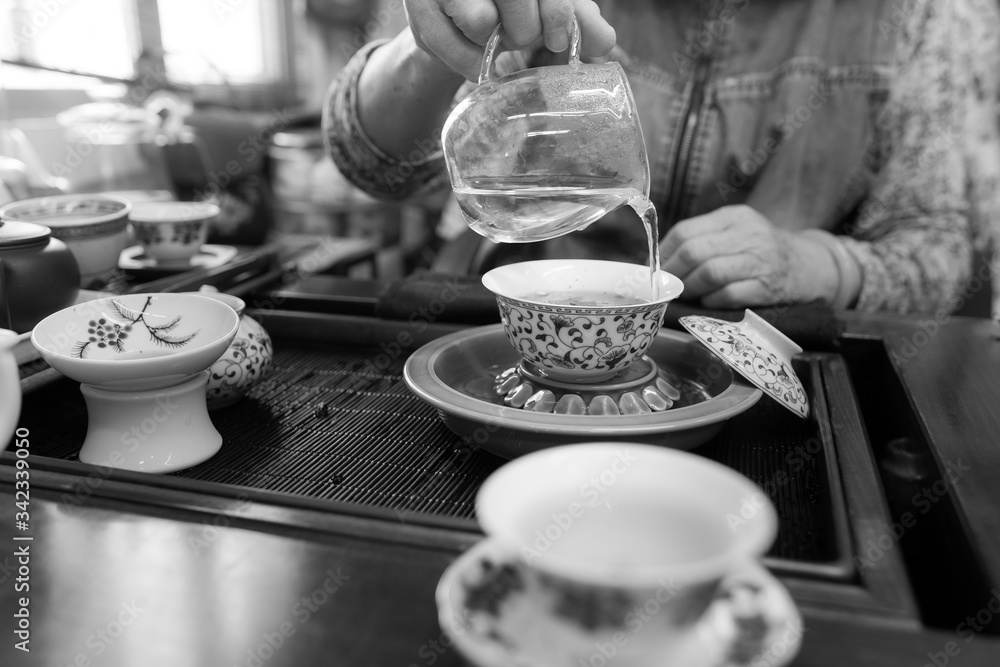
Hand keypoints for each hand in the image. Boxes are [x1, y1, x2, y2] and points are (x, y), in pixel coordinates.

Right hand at [404, 0, 615, 80]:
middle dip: (525, 29)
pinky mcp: (417, 3)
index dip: (557, 11)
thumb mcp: (547, 4)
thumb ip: (577, 19)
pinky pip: (448, 44)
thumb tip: (605, 42)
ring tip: (493, 36)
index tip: (557, 39)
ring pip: (481, 22)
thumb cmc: (508, 4)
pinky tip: (477, 57)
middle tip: (521, 36)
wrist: (453, 13)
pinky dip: (469, 60)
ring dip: (494, 42)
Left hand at [659, 205, 840, 308]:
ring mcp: (760, 260)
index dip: (663, 254)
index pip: (685, 232)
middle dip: (673, 273)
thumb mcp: (735, 231)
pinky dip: (711, 301)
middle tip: (666, 286)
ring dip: (690, 288)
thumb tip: (658, 261)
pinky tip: (708, 301)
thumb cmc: (760, 250)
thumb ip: (702, 239)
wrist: (807, 265)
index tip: (655, 269)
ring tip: (685, 294)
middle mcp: (748, 234)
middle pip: (694, 252)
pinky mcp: (767, 286)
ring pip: (710, 273)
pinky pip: (728, 295)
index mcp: (733, 217)